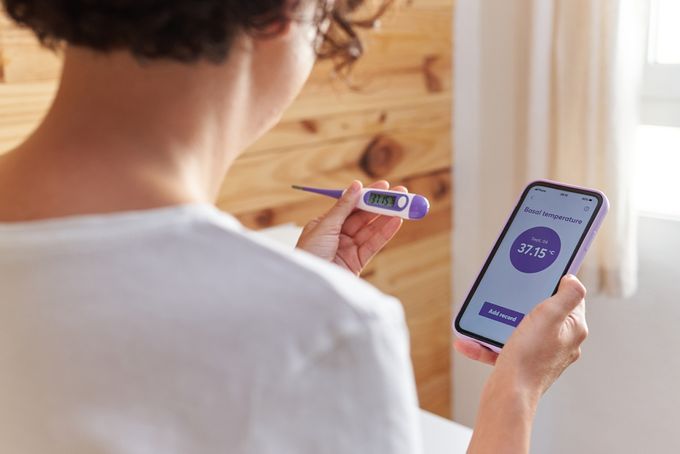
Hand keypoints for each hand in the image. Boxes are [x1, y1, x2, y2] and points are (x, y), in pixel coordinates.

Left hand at [296, 180, 404, 274]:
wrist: (309, 286)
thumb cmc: (309, 256)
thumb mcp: (325, 227)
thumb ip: (343, 208)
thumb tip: (355, 186)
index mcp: (325, 224)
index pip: (350, 206)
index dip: (367, 195)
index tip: (384, 186)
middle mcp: (338, 235)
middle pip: (363, 217)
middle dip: (382, 205)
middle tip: (400, 194)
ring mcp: (348, 249)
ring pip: (371, 230)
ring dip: (388, 217)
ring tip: (404, 206)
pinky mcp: (358, 262)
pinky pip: (374, 244)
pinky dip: (386, 233)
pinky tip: (397, 221)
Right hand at [455, 275, 587, 399]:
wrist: (509, 394)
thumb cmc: (530, 358)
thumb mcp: (549, 316)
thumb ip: (567, 295)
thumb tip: (573, 281)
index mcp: (572, 330)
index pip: (571, 300)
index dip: (557, 285)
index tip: (541, 275)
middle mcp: (560, 344)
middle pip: (545, 313)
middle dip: (523, 304)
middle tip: (510, 295)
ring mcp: (542, 356)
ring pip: (521, 330)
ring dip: (500, 323)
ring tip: (484, 317)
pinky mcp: (522, 366)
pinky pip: (503, 349)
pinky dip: (486, 344)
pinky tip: (467, 341)